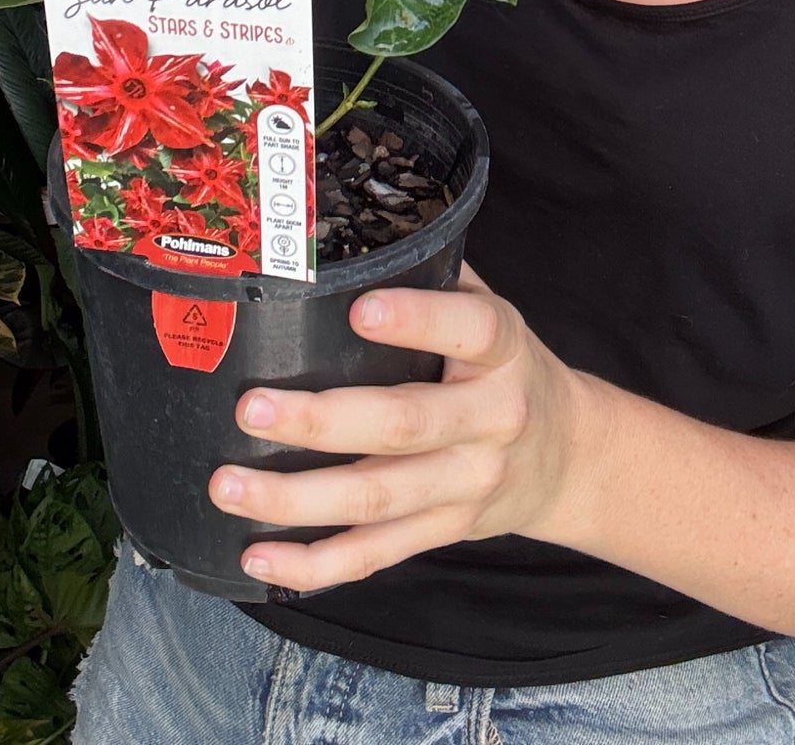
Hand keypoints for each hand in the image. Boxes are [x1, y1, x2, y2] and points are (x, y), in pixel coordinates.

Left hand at [209, 263, 589, 591]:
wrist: (566, 456)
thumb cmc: (502, 366)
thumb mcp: (490, 311)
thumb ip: (431, 278)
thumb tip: (340, 230)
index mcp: (503, 350)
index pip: (470, 329)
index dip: (418, 319)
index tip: (359, 308)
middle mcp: (490, 419)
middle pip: (403, 425)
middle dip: (320, 422)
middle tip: (250, 407)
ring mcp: (466, 485)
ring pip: (378, 499)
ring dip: (296, 499)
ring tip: (228, 485)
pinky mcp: (443, 531)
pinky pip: (375, 555)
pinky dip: (314, 564)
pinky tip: (258, 555)